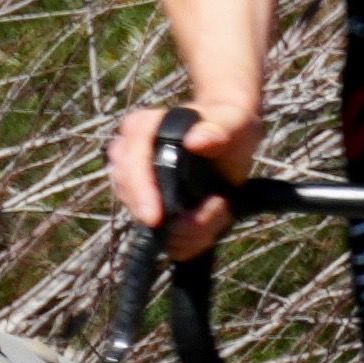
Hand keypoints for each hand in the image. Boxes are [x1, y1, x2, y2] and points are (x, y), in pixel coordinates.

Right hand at [114, 97, 251, 266]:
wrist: (233, 138)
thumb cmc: (229, 124)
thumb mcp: (233, 122)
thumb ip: (219, 129)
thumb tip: (197, 141)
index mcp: (143, 128)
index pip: (130, 160)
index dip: (141, 190)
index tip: (155, 218)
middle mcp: (130, 155)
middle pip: (131, 197)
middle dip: (169, 219)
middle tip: (216, 210)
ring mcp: (136, 183)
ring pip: (146, 221)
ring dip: (185, 231)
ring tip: (220, 211)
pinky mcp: (151, 205)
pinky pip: (159, 237)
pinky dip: (187, 240)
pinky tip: (211, 224)